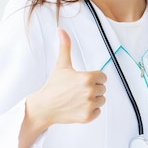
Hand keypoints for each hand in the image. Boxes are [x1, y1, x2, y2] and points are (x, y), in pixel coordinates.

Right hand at [19, 29, 106, 147]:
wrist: (44, 107)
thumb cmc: (53, 85)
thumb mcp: (61, 65)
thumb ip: (65, 46)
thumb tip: (61, 30)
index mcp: (87, 78)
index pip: (103, 77)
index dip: (94, 78)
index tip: (82, 80)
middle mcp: (90, 91)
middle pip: (102, 89)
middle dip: (92, 89)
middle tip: (77, 90)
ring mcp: (89, 105)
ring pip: (101, 100)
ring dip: (93, 100)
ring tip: (78, 99)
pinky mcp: (87, 117)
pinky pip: (98, 112)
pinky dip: (90, 111)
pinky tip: (78, 107)